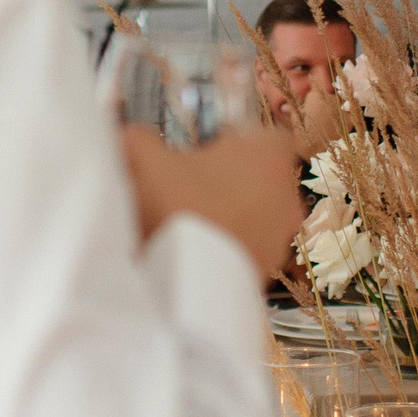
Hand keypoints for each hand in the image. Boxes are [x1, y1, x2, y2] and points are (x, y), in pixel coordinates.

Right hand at [122, 125, 305, 286]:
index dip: (242, 138)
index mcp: (268, 157)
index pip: (270, 136)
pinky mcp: (268, 271)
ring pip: (260, 215)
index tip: (214, 145)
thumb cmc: (176, 205)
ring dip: (234, 214)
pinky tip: (198, 249)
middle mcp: (286, 196)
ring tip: (193, 220)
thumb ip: (140, 139)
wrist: (186, 281)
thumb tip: (130, 135)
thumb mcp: (146, 159)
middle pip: (265, 177)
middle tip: (195, 183)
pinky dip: (229, 245)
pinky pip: (250, 248)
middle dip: (235, 178)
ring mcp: (280, 238)